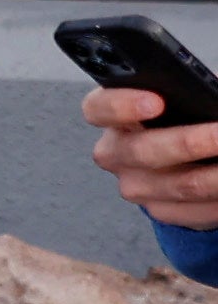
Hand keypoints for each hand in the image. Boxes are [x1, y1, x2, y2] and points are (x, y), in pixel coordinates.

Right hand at [84, 85, 217, 230]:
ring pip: (182, 185)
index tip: (156, 102)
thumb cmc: (179, 115)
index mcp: (110, 115)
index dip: (122, 105)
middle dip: (191, 142)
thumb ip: (184, 93)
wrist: (183, 156)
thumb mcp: (174, 97)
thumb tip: (207, 100)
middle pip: (145, 151)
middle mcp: (115, 153)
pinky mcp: (160, 209)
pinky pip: (197, 209)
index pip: (99, 108)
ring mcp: (135, 186)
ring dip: (217, 175)